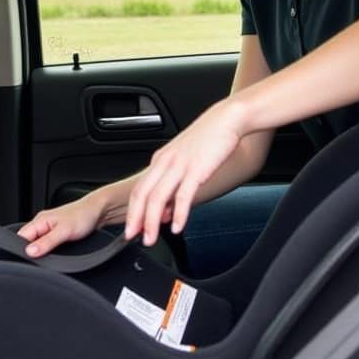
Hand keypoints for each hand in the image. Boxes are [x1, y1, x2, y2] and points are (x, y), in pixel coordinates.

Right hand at [17, 193, 103, 257]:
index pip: (20, 237)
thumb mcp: (64, 231)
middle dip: (31, 252)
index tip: (29, 259)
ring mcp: (49, 229)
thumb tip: (30, 252)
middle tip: (42, 259)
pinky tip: (56, 252)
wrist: (98, 211)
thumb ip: (46, 242)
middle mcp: (42, 224)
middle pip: (27, 242)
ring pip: (37, 243)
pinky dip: (49, 250)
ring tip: (51, 254)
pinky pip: (47, 244)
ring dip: (41, 251)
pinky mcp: (57, 234)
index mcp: (39, 221)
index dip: (22, 250)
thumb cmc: (83, 216)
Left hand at [125, 99, 245, 245]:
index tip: (132, 228)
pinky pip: (183, 196)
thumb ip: (175, 183)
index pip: (139, 189)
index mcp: (161, 160)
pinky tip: (177, 227)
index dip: (132, 212)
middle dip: (136, 220)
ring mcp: (179, 166)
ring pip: (158, 198)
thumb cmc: (208, 138)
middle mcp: (165, 162)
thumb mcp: (184, 159)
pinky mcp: (196, 169)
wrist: (227, 119)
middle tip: (133, 237)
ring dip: (152, 222)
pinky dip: (179, 214)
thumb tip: (169, 209)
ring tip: (151, 238)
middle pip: (142, 195)